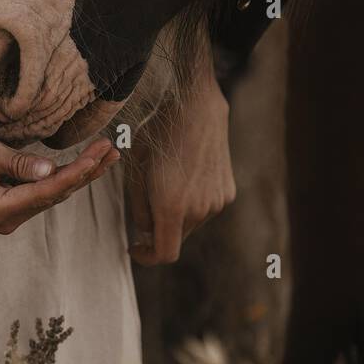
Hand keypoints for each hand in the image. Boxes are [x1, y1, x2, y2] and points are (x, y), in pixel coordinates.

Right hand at [0, 126, 118, 233]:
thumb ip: (17, 162)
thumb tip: (51, 170)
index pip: (45, 191)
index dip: (75, 172)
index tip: (98, 155)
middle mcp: (6, 219)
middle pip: (54, 195)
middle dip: (85, 172)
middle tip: (112, 150)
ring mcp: (10, 215)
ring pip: (53, 194)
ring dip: (80, 173)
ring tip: (107, 154)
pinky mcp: (12, 205)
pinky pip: (44, 191)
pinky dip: (65, 175)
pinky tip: (86, 164)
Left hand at [126, 70, 234, 265]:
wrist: (197, 106)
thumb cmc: (159, 134)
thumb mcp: (136, 169)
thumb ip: (139, 208)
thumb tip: (145, 231)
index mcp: (172, 207)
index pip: (164, 254)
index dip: (147, 257)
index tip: (135, 246)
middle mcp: (199, 210)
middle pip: (176, 238)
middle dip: (159, 231)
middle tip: (146, 209)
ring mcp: (217, 202)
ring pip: (191, 223)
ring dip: (177, 215)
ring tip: (167, 181)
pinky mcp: (227, 191)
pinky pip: (206, 208)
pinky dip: (193, 203)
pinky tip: (186, 174)